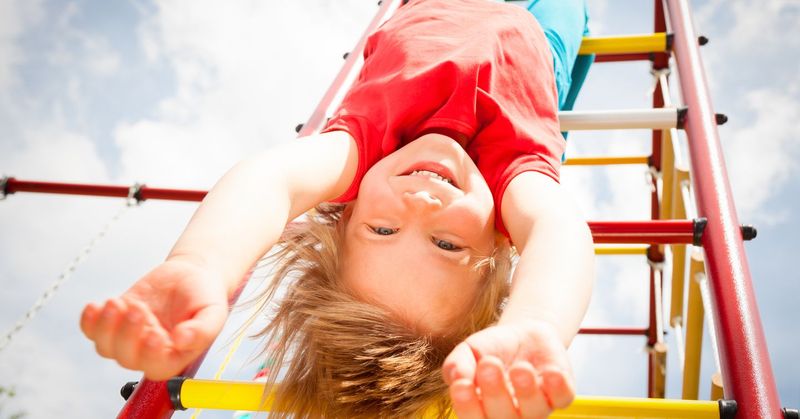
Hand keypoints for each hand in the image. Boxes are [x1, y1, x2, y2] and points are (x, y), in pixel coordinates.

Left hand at [80, 259, 229, 380]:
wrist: (191, 274)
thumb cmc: (204, 295)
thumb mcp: (213, 312)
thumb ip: (202, 330)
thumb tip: (182, 341)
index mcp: (175, 356)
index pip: (156, 367)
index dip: (149, 355)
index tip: (155, 333)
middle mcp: (150, 352)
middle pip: (127, 358)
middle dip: (127, 334)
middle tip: (138, 307)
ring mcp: (130, 338)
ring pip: (106, 347)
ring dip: (106, 327)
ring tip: (117, 303)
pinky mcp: (116, 321)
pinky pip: (93, 330)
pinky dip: (89, 321)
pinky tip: (96, 306)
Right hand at [442, 322, 574, 418]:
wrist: (523, 334)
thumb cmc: (492, 349)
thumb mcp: (469, 351)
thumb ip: (457, 364)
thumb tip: (456, 377)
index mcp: (482, 410)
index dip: (467, 407)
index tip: (462, 385)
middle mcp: (509, 416)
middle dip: (495, 394)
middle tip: (489, 365)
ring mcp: (536, 407)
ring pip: (534, 413)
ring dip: (527, 391)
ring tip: (520, 368)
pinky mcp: (561, 395)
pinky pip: (562, 398)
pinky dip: (558, 387)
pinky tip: (551, 372)